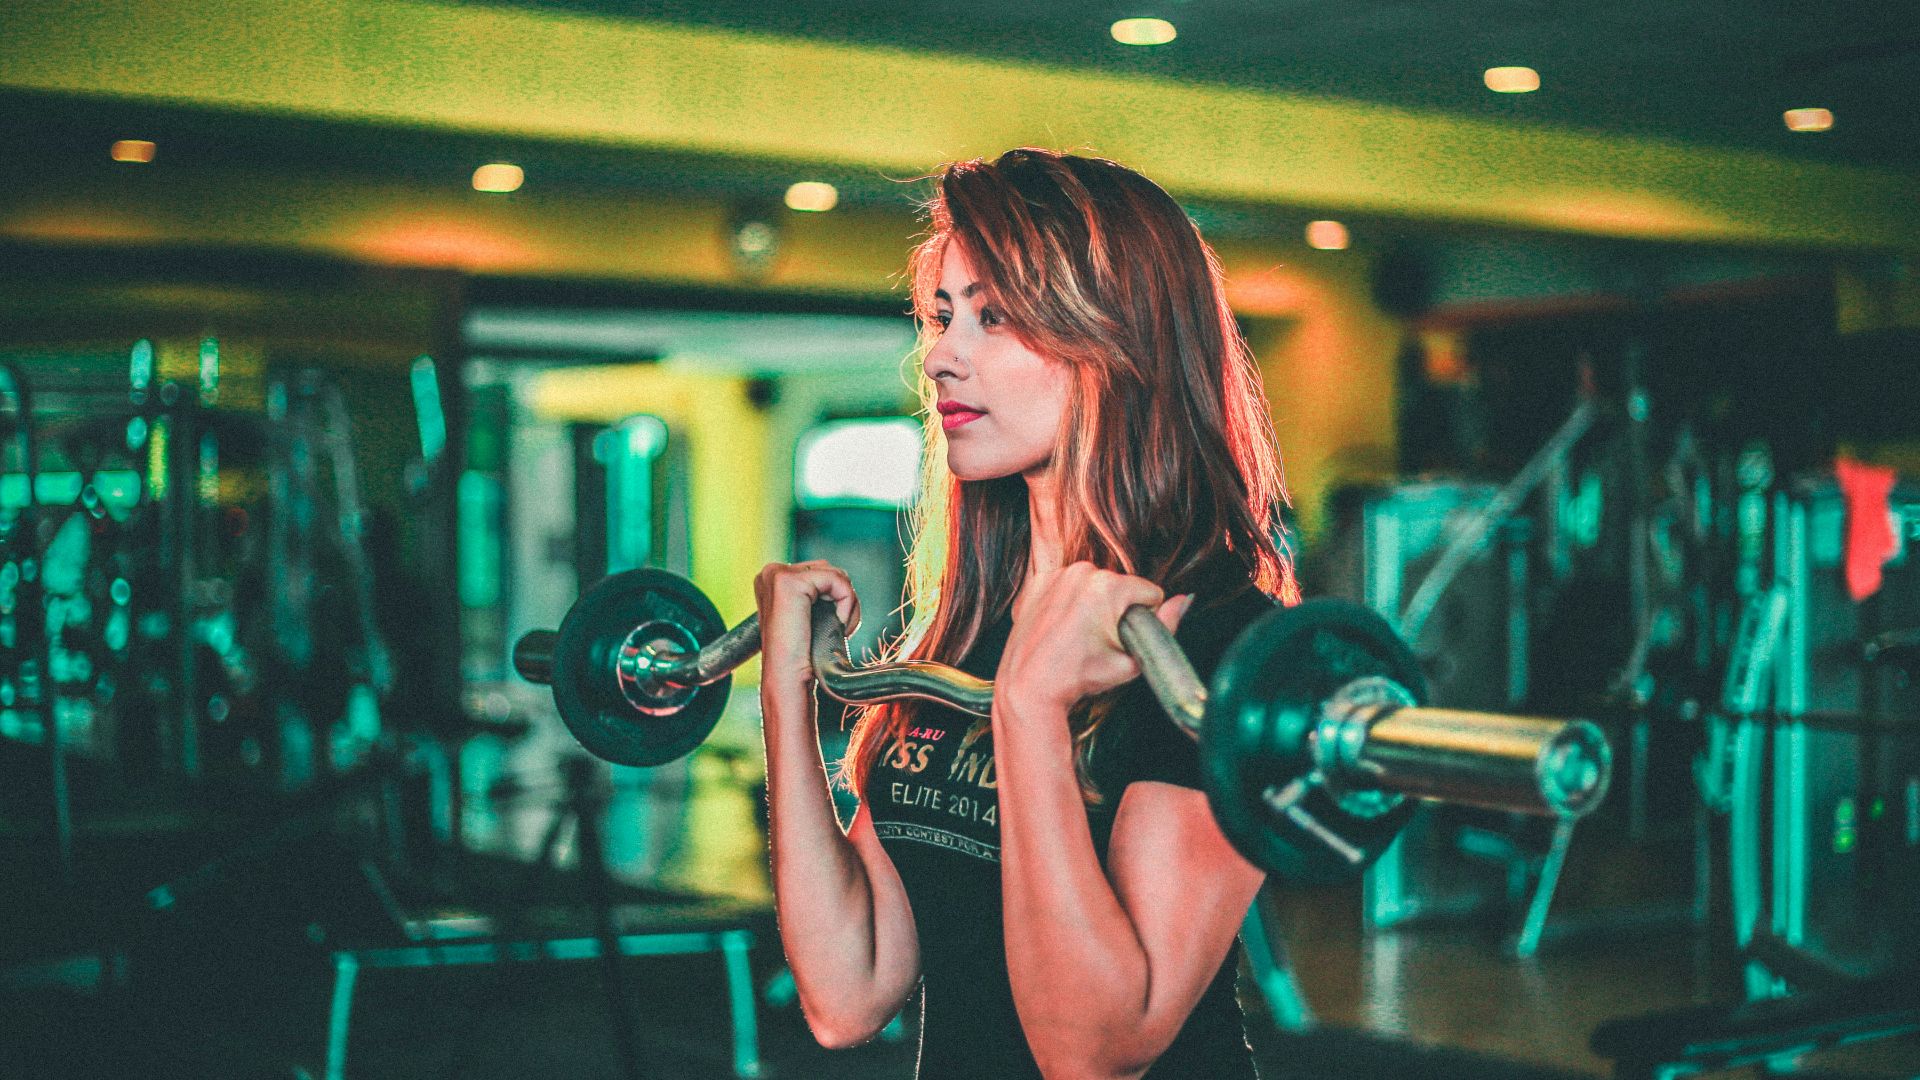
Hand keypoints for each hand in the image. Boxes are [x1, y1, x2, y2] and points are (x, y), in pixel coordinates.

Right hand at [753, 561, 860, 699]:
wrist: (789, 678)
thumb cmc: (802, 654)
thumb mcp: (808, 615)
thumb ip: (816, 594)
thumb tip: (840, 581)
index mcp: (773, 580)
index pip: (821, 572)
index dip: (835, 597)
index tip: (829, 625)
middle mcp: (771, 573)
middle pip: (829, 570)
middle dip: (843, 598)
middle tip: (836, 628)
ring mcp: (776, 575)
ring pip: (835, 574)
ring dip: (847, 602)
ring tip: (836, 627)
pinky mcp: (789, 582)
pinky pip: (837, 580)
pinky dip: (847, 602)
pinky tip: (837, 624)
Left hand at [996, 562, 1193, 719]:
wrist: (1029, 686)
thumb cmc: (1079, 677)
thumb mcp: (1131, 661)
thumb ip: (1165, 628)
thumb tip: (1184, 601)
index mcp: (1109, 587)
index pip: (1149, 592)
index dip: (1144, 619)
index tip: (1123, 637)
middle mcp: (1082, 571)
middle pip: (1120, 587)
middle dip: (1116, 609)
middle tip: (1098, 640)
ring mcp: (1057, 575)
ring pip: (1093, 584)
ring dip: (1092, 603)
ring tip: (1079, 635)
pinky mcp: (1038, 582)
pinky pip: (1067, 585)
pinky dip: (1067, 601)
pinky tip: (1061, 626)